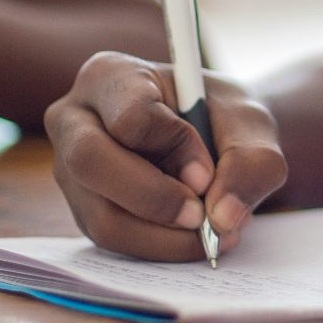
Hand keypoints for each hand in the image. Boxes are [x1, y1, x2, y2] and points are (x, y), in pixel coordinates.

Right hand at [45, 52, 288, 260]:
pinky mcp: (83, 208)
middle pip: (90, 162)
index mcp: (111, 75)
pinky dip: (158, 247)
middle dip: (154, 199)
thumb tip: (223, 216)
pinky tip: (191, 237)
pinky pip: (112, 240)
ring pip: (101, 215)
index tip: (209, 171)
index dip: (175, 149)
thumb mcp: (251, 125)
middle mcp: (75, 119)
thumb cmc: (224, 119)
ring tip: (210, 232)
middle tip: (203, 218)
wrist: (217, 140)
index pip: (131, 116)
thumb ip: (251, 162)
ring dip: (163, 235)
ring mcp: (70, 168)